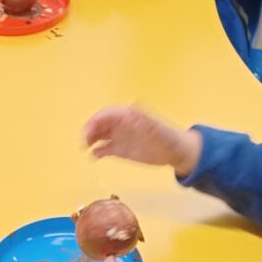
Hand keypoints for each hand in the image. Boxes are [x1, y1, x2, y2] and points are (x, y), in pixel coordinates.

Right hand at [84, 105, 201, 174]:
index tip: (89, 130)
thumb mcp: (156, 128)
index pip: (107, 114)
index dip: (96, 120)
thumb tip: (133, 105)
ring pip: (100, 135)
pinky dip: (97, 152)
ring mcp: (121, 137)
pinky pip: (105, 149)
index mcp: (129, 116)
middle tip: (85, 141)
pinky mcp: (121, 149)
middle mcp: (122, 125)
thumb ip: (143, 118)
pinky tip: (94, 156)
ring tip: (85, 148)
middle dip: (90, 130)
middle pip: (100, 124)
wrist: (177, 152)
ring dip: (91, 140)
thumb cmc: (168, 138)